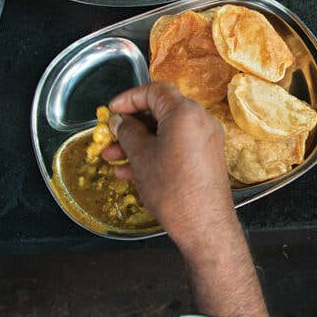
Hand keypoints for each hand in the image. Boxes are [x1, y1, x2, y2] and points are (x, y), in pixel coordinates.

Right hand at [102, 82, 237, 250]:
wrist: (204, 225)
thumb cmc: (172, 189)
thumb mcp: (141, 157)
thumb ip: (128, 132)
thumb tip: (119, 121)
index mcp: (185, 113)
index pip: (155, 91)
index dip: (129, 98)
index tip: (111, 110)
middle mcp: (201, 120)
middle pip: (161, 110)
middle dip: (131, 124)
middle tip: (109, 136)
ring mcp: (206, 139)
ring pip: (166, 131)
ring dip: (139, 141)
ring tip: (112, 158)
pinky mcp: (207, 156)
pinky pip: (177, 145)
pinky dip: (155, 152)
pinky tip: (130, 170)